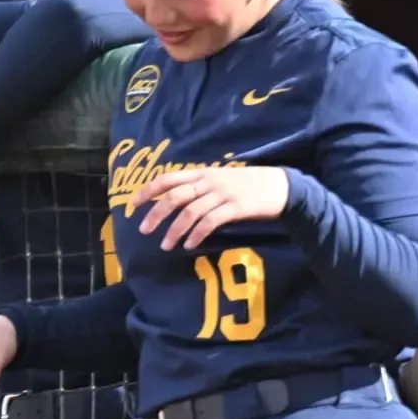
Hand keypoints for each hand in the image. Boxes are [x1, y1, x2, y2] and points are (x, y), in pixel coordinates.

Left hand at [130, 166, 289, 249]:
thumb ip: (203, 186)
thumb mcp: (224, 179)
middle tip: (144, 230)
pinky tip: (190, 245)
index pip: (168, 178)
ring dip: (174, 230)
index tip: (135, 205)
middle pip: (174, 196)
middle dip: (156, 214)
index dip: (148, 190)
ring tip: (166, 245)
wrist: (282, 187)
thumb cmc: (252, 185)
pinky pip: (209, 222)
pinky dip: (196, 234)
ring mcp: (222, 194)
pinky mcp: (235, 208)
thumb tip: (179, 200)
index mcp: (204, 173)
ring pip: (189, 212)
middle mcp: (209, 182)